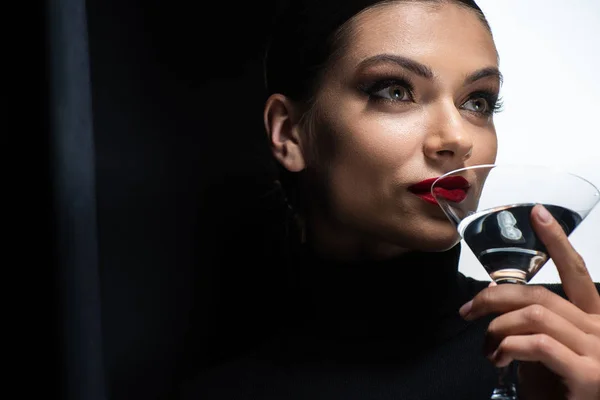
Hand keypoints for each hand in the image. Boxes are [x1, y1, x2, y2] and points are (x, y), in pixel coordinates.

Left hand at [459, 204, 599, 399]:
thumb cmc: (560, 392)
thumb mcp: (545, 354)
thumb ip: (531, 327)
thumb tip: (496, 301)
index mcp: (593, 320)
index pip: (577, 272)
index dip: (557, 241)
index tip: (537, 213)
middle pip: (539, 295)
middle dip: (493, 297)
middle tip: (468, 311)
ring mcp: (599, 351)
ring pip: (535, 315)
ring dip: (497, 329)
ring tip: (488, 350)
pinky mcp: (589, 374)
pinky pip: (538, 343)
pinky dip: (508, 347)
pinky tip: (499, 360)